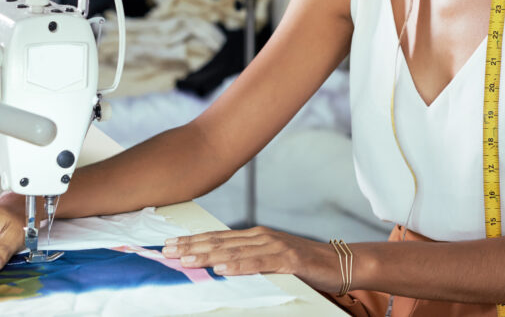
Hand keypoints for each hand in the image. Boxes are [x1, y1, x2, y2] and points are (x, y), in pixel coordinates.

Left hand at [161, 226, 346, 293]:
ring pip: (234, 251)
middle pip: (219, 242)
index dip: (192, 241)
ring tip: (186, 259)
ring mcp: (275, 246)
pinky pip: (259, 262)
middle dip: (191, 246)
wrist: (338, 262)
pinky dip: (240, 265)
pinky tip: (223, 267)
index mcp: (255, 236)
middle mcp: (261, 236)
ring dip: (207, 255)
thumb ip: (249, 259)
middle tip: (166, 251)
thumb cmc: (304, 263)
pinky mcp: (288, 259)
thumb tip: (219, 265)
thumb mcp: (271, 259)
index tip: (169, 245)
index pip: (217, 238)